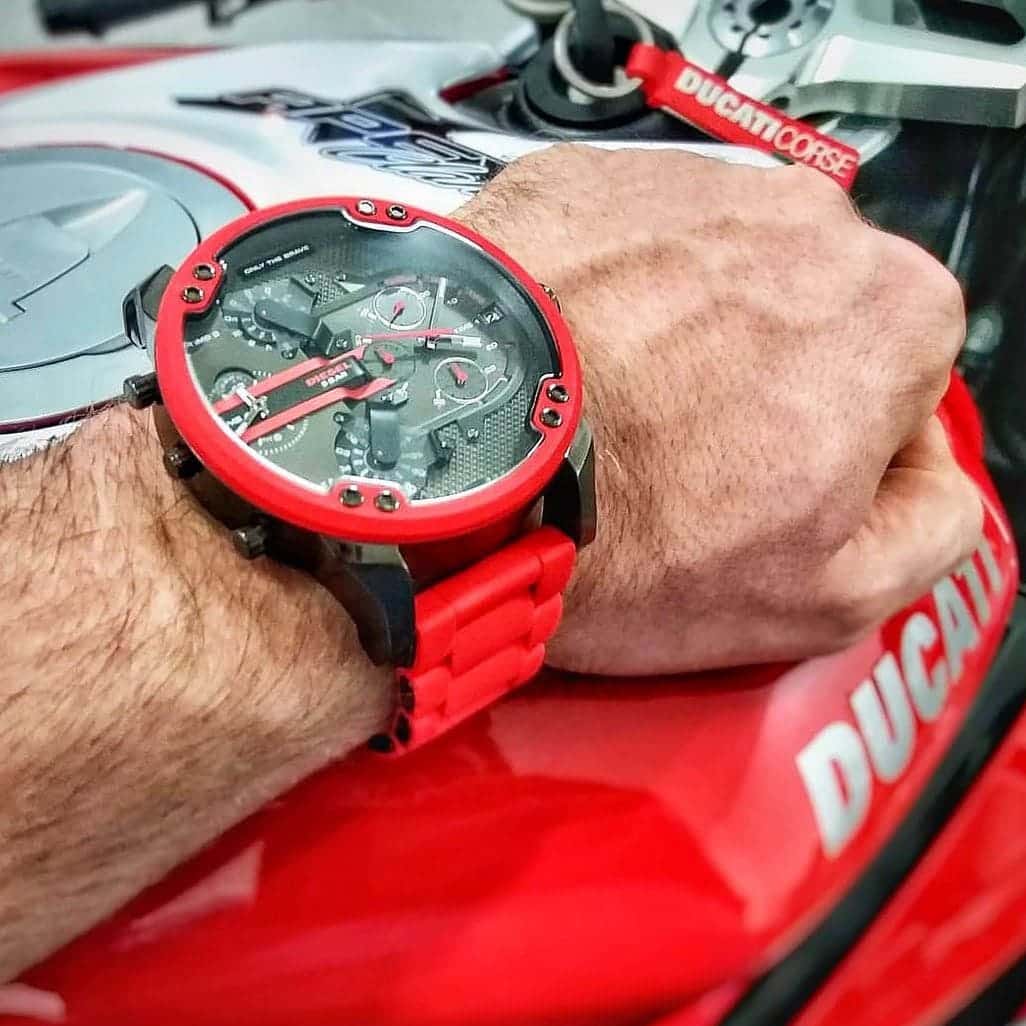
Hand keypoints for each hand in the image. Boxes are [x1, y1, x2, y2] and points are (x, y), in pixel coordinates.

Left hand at [458, 145, 982, 673]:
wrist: (450, 472)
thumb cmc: (619, 533)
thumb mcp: (825, 595)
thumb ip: (928, 527)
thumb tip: (920, 483)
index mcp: (889, 318)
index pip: (901, 386)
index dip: (838, 454)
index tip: (771, 487)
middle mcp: (800, 227)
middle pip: (806, 323)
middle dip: (761, 392)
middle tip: (680, 464)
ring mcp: (685, 192)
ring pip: (714, 284)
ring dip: (678, 344)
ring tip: (614, 424)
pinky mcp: (582, 184)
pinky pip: (619, 254)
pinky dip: (603, 306)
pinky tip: (569, 375)